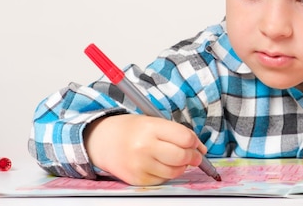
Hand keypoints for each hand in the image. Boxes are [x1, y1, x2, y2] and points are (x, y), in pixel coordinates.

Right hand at [84, 114, 206, 185]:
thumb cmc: (131, 129)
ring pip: (174, 171)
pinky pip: (163, 180)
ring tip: (177, 159)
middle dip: (193, 157)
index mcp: (151, 127)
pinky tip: (162, 165)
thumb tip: (200, 148)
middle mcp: (145, 146)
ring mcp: (140, 165)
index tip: (197, 144)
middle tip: (195, 156)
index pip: (185, 137)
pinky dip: (167, 174)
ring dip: (182, 167)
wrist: (102, 141)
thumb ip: (176, 132)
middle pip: (182, 156)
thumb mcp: (152, 121)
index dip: (195, 142)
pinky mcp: (137, 179)